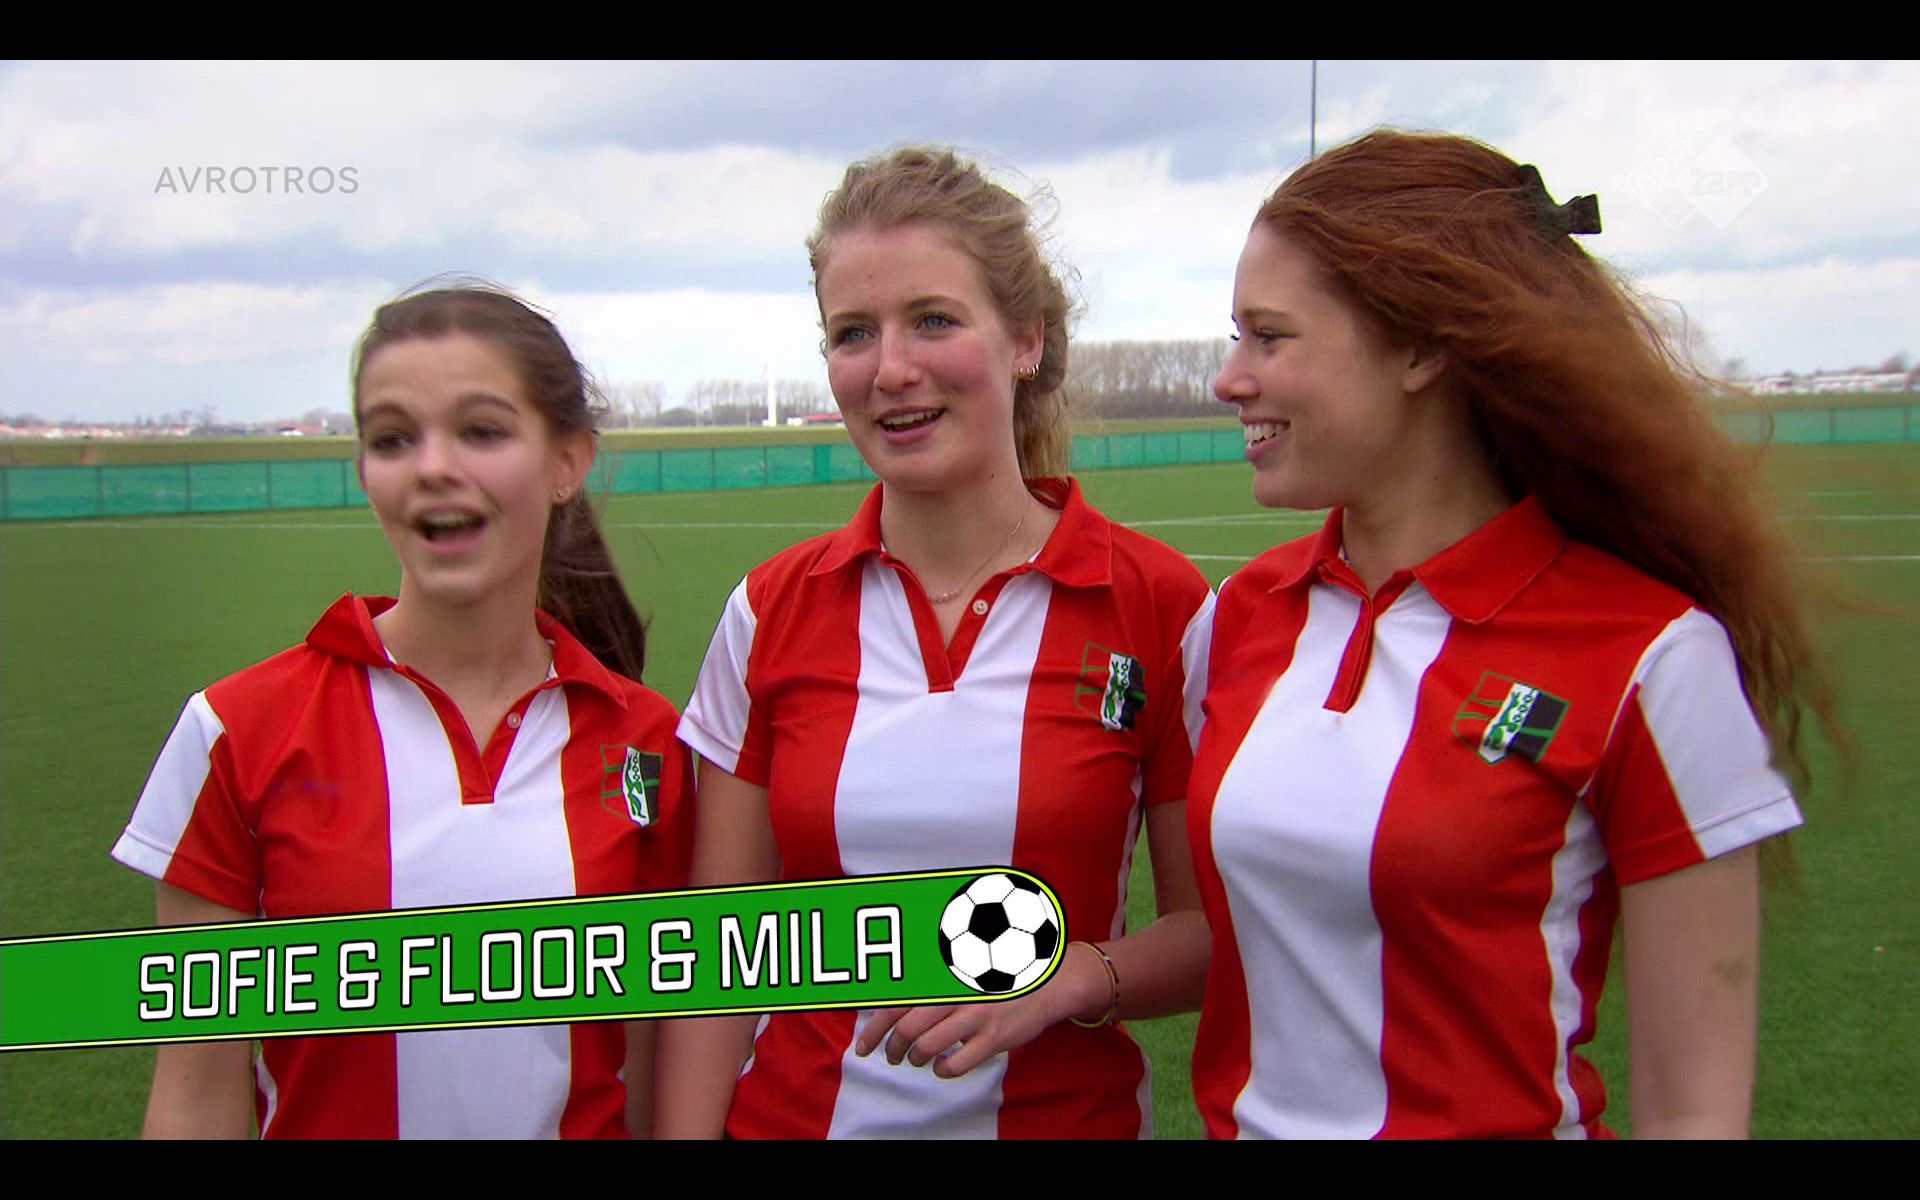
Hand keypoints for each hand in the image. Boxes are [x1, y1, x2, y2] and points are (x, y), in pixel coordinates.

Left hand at [853, 994, 1061, 1078]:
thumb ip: (929, 987)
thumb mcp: (959, 972)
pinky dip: (942, 1071)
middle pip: (905, 1029)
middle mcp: (954, 994)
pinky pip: (956, 1065)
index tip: (864, 1047)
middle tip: (890, 1057)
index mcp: (941, 978)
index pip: (894, 1005)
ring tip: (917, 1060)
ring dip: (914, 1059)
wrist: (1046, 983)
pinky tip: (944, 1067)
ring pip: (926, 1048)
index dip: (873, 1030)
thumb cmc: (995, 977)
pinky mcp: (993, 1038)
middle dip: (891, 1049)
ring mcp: (974, 1016)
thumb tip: (886, 1007)